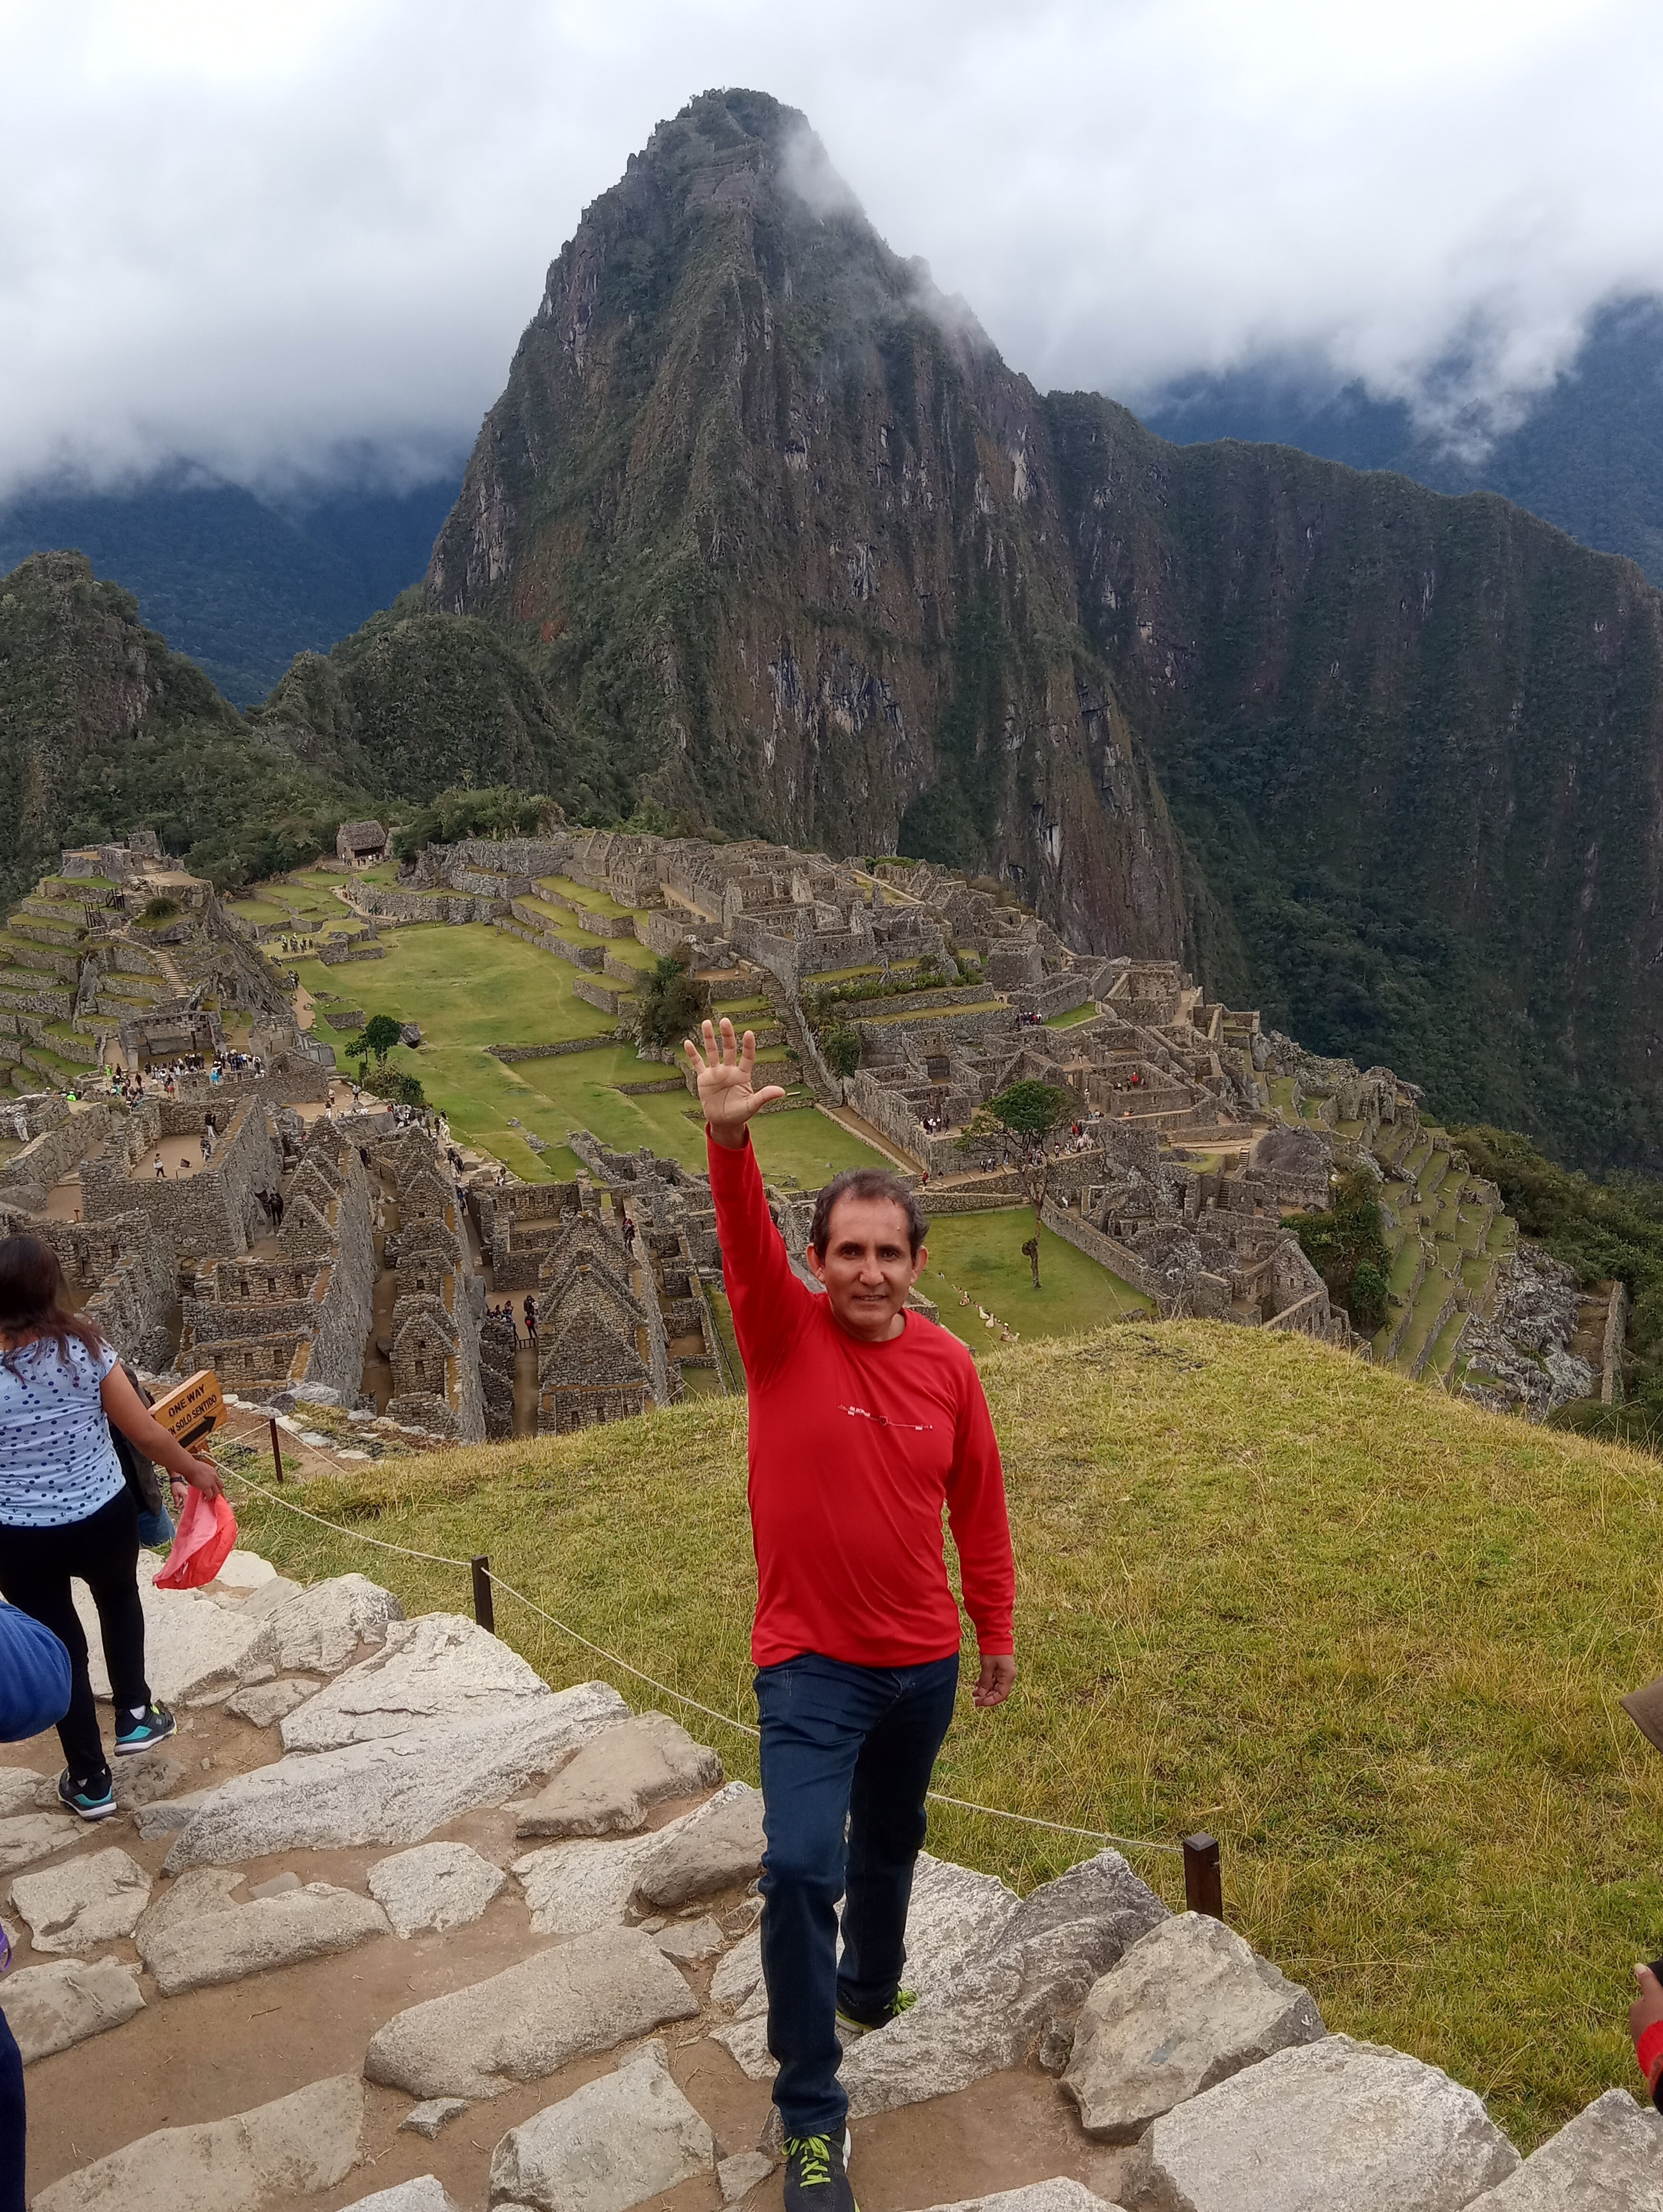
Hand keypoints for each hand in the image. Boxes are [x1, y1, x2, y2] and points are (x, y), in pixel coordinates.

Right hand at [172, 1455, 222, 1501]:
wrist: (189, 1466)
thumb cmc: (190, 1466)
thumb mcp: (201, 1469)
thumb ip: (203, 1473)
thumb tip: (199, 1477)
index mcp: (213, 1471)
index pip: (218, 1479)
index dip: (215, 1485)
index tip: (211, 1488)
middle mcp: (214, 1476)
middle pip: (220, 1485)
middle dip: (217, 1491)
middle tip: (212, 1494)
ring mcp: (211, 1482)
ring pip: (216, 1492)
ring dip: (213, 1496)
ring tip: (208, 1498)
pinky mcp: (207, 1487)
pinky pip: (210, 1495)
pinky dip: (208, 1498)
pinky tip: (205, 1499)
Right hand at [684, 1018, 786, 1147]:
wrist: (724, 1122)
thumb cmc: (740, 1113)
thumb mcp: (752, 1105)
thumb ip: (764, 1096)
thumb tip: (782, 1092)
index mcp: (743, 1074)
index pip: (747, 1057)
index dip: (748, 1046)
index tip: (749, 1033)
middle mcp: (730, 1070)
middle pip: (729, 1049)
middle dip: (727, 1035)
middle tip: (725, 1020)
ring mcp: (716, 1072)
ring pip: (712, 1051)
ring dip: (709, 1038)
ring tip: (706, 1023)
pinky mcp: (704, 1078)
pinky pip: (698, 1063)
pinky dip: (693, 1054)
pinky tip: (688, 1042)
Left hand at [973, 1653, 1016, 1708]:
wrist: (995, 1635)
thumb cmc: (993, 1650)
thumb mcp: (987, 1666)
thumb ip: (985, 1681)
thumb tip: (981, 1694)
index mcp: (1008, 1676)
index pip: (1001, 1695)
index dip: (991, 1701)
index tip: (980, 1703)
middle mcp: (1008, 1676)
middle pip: (998, 1692)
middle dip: (986, 1697)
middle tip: (975, 1700)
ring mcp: (1004, 1672)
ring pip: (995, 1686)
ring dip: (985, 1690)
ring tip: (973, 1692)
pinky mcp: (999, 1669)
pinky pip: (993, 1680)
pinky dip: (985, 1683)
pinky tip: (977, 1684)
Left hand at [1631, 1962, 1662, 2048]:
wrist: (1661, 2053)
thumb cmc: (1659, 2020)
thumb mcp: (1656, 1996)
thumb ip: (1647, 1981)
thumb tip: (1638, 1965)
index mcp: (1636, 2009)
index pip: (1647, 2001)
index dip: (1658, 2001)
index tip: (1662, 2003)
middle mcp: (1634, 2024)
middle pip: (1648, 2017)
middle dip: (1657, 2016)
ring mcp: (1640, 2040)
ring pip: (1650, 2031)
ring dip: (1657, 2029)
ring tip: (1662, 2030)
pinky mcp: (1646, 2055)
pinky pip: (1653, 2043)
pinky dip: (1657, 2041)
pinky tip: (1661, 2040)